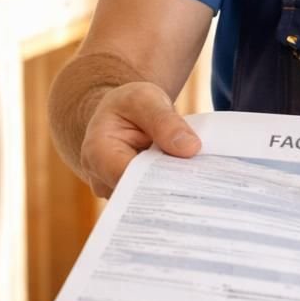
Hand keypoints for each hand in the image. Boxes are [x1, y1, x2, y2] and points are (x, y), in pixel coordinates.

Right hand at [80, 81, 199, 196]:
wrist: (122, 114)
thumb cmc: (130, 104)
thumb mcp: (146, 99)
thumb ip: (165, 121)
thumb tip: (190, 148)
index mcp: (97, 152)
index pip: (128, 176)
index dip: (158, 179)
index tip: (189, 176)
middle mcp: (100, 178)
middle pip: (137, 195)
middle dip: (168, 188)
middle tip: (201, 182)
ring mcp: (114, 191)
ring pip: (146, 201)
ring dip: (170, 191)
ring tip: (197, 181)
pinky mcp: (129, 197)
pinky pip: (151, 200)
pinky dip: (169, 191)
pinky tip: (188, 183)